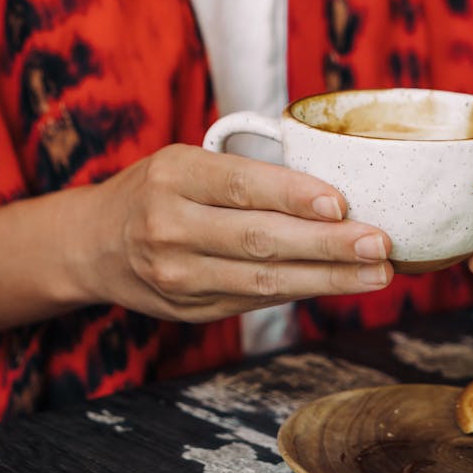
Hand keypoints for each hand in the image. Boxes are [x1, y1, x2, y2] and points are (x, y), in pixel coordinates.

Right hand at [77, 144, 393, 322]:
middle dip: (327, 245)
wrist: (93, 244)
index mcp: (172, 176)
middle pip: (259, 238)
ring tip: (375, 273)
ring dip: (327, 278)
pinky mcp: (190, 309)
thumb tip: (329, 192)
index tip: (341, 202)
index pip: (239, 184)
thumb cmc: (156, 191)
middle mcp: (169, 227)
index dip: (292, 194)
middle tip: (378, 244)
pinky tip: (337, 283)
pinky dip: (300, 291)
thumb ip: (243, 175)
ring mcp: (178, 275)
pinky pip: (255, 299)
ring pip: (263, 280)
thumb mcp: (184, 163)